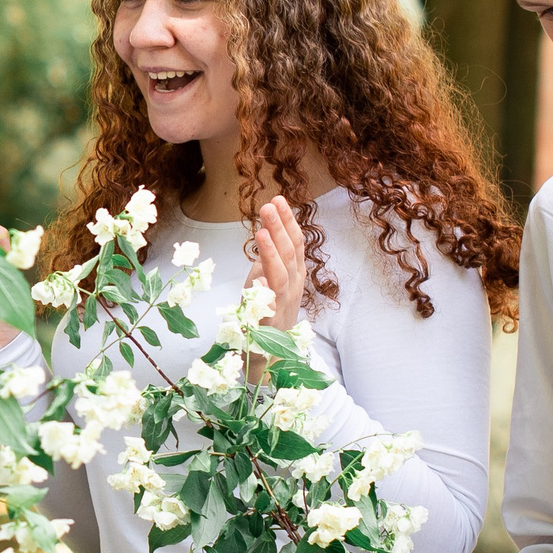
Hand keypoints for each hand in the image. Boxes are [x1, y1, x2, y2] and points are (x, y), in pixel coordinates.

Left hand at [244, 194, 307, 332]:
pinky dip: (264, 293)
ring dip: (272, 253)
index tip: (278, 199)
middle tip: (268, 206)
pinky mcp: (268, 322)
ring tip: (262, 233)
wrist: (271, 353)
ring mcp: (282, 304)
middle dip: (279, 229)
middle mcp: (292, 286)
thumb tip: (268, 231)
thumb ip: (270, 257)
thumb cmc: (268, 310)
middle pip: (288, 254)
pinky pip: (267, 307)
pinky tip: (258, 279)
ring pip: (281, 275)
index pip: (294, 242)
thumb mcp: (270, 277)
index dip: (288, 221)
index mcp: (294, 273)